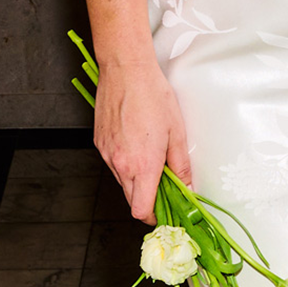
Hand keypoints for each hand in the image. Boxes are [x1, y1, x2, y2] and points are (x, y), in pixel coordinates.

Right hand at [93, 54, 192, 222]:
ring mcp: (107, 154)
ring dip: (136, 179)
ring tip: (151, 157)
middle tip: (164, 186)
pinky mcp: (99, 143)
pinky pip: (113, 163)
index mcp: (142, 165)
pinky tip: (136, 143)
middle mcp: (120, 164)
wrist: (126, 70)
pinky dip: (125, 163)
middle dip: (147, 198)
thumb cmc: (152, 96)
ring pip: (122, 181)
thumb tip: (188, 189)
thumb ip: (181, 167)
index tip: (164, 213)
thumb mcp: (177, 133)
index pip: (141, 210)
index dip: (153, 216)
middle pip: (131, 199)